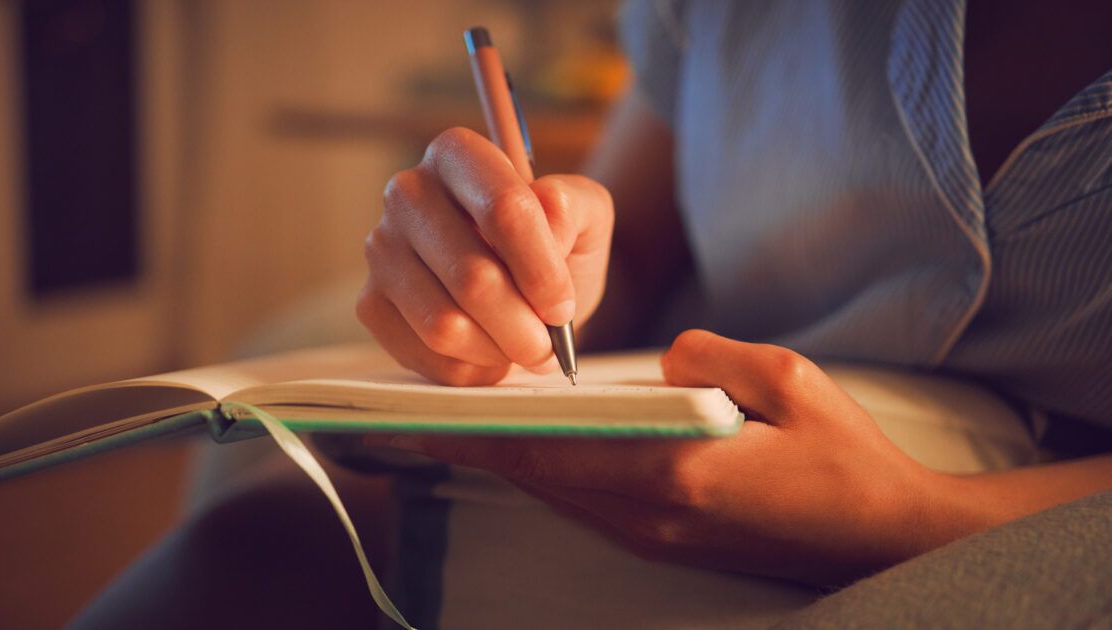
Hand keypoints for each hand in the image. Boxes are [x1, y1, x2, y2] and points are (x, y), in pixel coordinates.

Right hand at [357, 127, 613, 384]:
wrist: (525, 287)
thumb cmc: (555, 245)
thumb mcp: (585, 214)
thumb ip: (573, 209)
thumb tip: (546, 224)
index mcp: (459, 154)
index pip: (503, 209)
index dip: (541, 270)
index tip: (562, 306)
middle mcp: (408, 192)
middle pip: (473, 277)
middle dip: (524, 326)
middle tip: (549, 344)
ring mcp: (382, 249)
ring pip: (444, 325)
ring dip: (498, 350)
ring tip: (522, 347)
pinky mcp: (371, 301)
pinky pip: (424, 354)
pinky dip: (470, 368)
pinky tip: (489, 351)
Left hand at [364, 329, 953, 584]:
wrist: (887, 538)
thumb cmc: (847, 459)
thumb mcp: (789, 380)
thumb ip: (708, 356)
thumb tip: (658, 361)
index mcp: (677, 474)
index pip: (553, 452)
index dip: (482, 434)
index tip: (423, 417)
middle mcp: (652, 516)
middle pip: (541, 477)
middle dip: (479, 445)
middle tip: (419, 412)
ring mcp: (657, 537)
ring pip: (559, 494)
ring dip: (511, 459)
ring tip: (463, 422)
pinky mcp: (666, 542)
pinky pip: (587, 503)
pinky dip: (550, 472)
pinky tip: (537, 445)